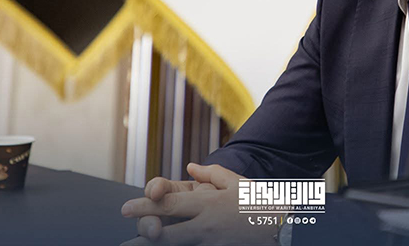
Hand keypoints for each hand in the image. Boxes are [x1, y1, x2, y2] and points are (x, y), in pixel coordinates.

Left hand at [120, 163, 276, 245]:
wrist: (283, 226)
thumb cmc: (259, 202)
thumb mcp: (236, 182)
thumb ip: (211, 174)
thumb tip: (191, 169)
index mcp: (207, 204)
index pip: (169, 204)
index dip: (145, 206)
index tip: (126, 208)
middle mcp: (205, 225)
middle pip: (166, 232)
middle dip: (142, 232)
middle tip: (125, 235)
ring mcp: (210, 243)